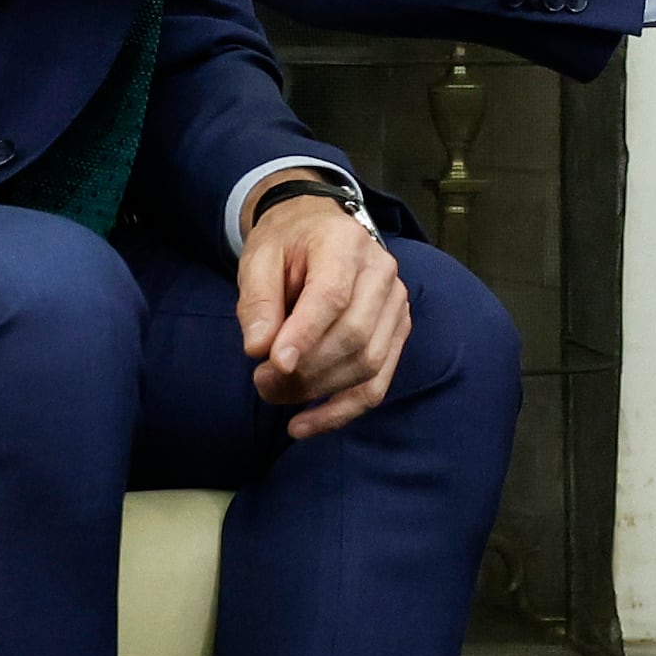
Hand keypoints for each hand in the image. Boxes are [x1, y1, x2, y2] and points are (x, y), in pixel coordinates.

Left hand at [238, 190, 407, 439]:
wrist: (318, 229)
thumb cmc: (286, 244)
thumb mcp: (259, 258)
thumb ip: (258, 301)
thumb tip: (259, 349)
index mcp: (344, 243)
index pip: (332, 296)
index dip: (305, 335)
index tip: (272, 365)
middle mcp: (381, 272)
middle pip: (354, 336)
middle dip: (306, 370)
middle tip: (261, 382)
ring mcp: (395, 304)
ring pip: (368, 364)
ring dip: (319, 391)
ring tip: (274, 394)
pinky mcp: (397, 332)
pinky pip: (377, 384)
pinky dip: (342, 411)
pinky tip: (304, 426)